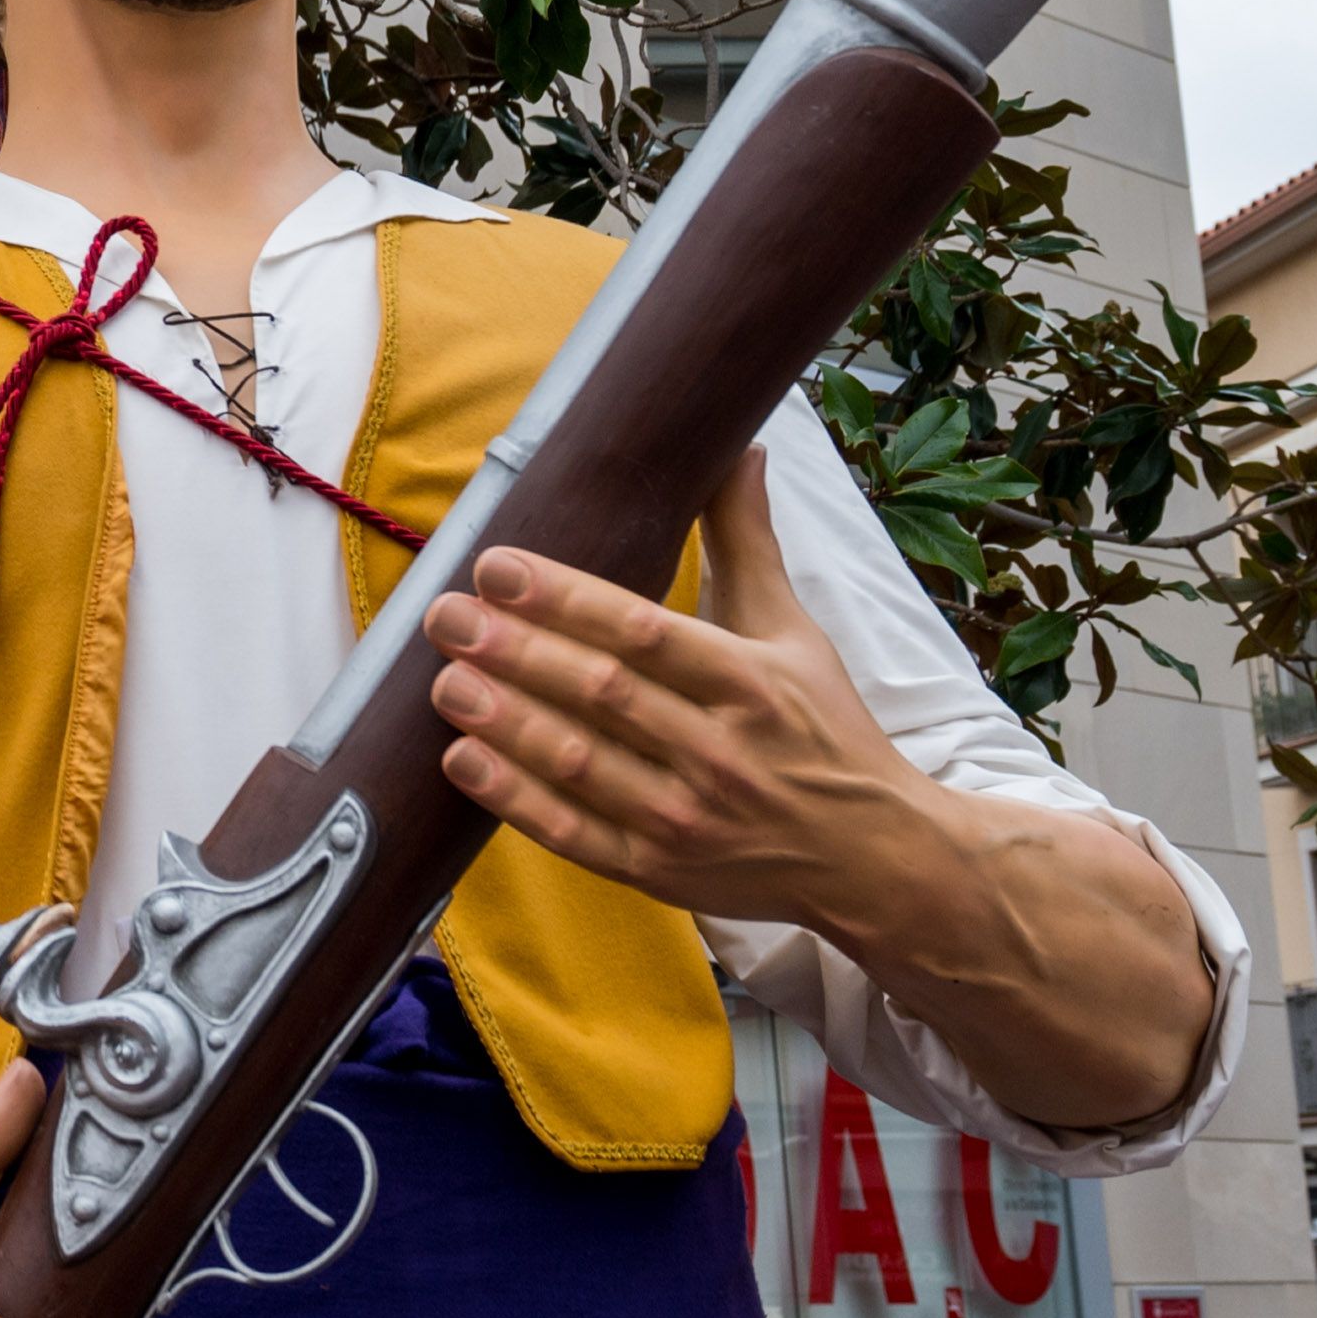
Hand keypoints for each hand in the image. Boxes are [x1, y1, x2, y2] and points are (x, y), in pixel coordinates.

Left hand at [422, 448, 947, 933]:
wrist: (873, 855)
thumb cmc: (823, 730)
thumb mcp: (793, 631)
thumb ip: (746, 541)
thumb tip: (738, 447)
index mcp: (750, 682)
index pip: (645, 632)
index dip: (565, 598)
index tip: (496, 565)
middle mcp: (719, 751)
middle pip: (602, 695)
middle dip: (516, 651)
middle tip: (446, 615)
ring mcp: (687, 818)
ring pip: (581, 764)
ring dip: (505, 721)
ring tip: (443, 680)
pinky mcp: (658, 870)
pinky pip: (574, 834)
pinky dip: (515, 799)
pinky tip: (462, 759)